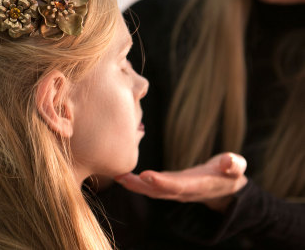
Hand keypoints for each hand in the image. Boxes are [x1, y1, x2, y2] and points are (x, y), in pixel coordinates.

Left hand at [115, 152, 247, 211]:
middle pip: (160, 191)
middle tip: (122, 177)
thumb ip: (234, 165)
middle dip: (141, 186)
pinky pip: (150, 187)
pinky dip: (136, 182)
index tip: (146, 175)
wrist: (225, 189)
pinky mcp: (169, 187)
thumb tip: (230, 162)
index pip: (179, 185)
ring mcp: (175, 191)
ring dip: (134, 185)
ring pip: (152, 191)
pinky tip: (121, 175)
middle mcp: (184, 191)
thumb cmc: (229, 174)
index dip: (162, 182)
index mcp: (199, 186)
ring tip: (117, 176)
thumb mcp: (236, 168)